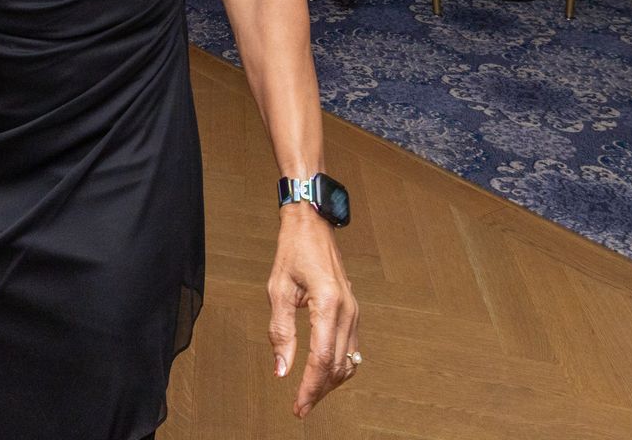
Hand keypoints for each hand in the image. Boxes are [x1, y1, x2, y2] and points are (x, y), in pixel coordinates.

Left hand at [269, 206, 358, 418]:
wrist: (312, 225)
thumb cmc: (293, 250)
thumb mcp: (278, 289)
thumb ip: (280, 331)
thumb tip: (281, 369)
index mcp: (327, 303)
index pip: (321, 359)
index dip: (309, 387)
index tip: (297, 406)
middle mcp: (347, 310)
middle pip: (337, 366)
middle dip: (319, 391)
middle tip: (300, 407)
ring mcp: (354, 311)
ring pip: (349, 362)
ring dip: (330, 382)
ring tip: (309, 394)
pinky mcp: (353, 311)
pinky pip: (351, 348)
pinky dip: (338, 367)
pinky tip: (322, 373)